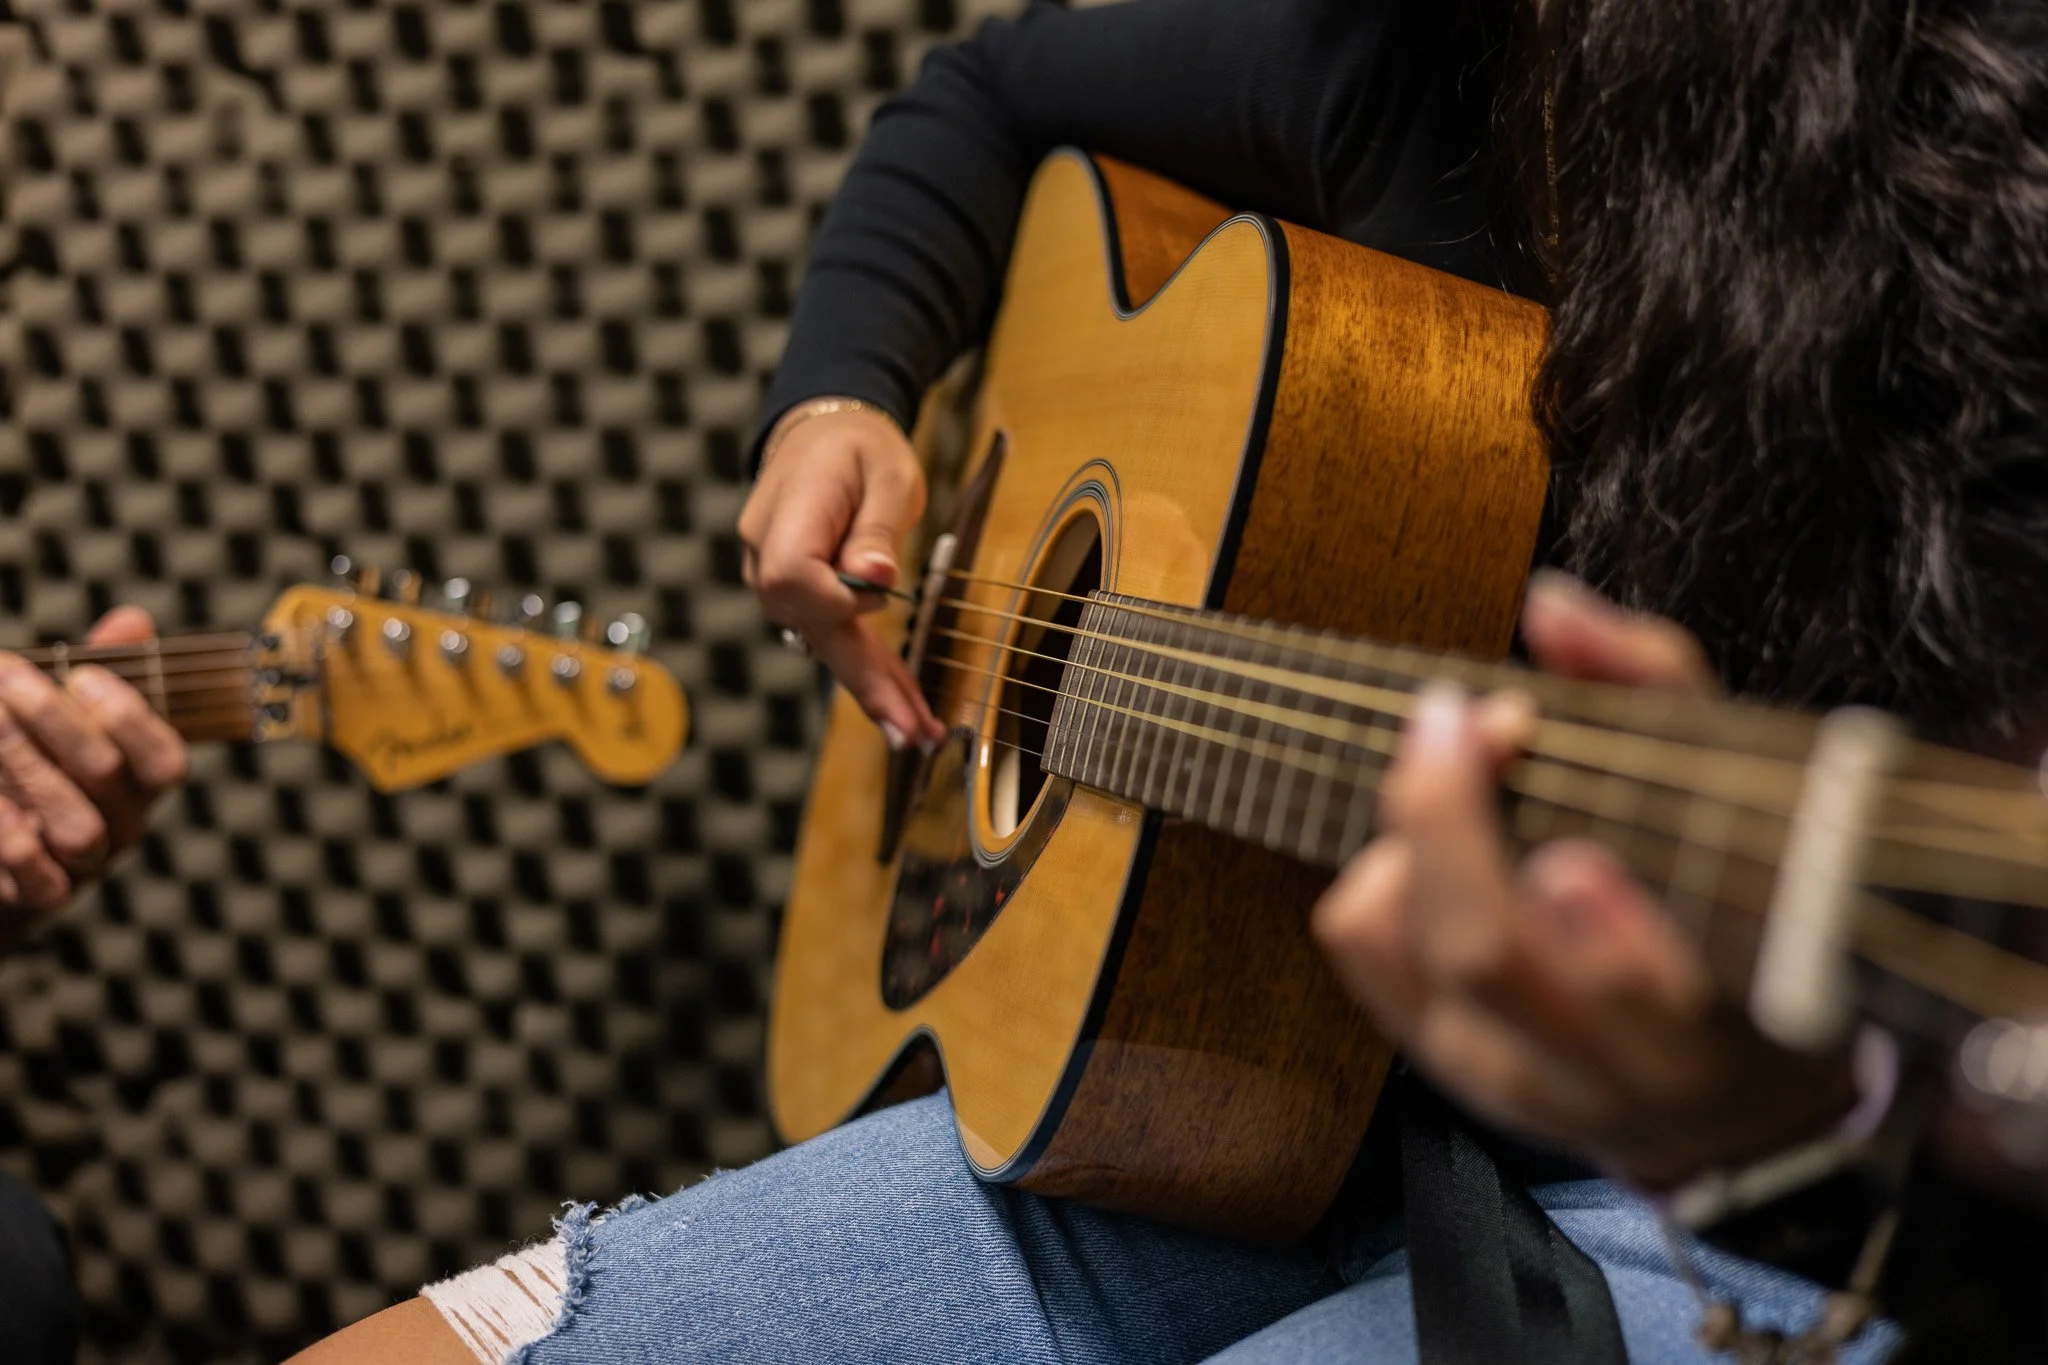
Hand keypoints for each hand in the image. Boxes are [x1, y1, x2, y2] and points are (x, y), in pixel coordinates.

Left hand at [0, 607, 187, 947]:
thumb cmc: (32, 768)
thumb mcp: (65, 717)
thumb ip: (99, 672)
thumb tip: (134, 621)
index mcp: (139, 784)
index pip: (166, 760)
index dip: (130, 717)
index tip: (79, 673)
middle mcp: (124, 826)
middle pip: (109, 775)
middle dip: (56, 720)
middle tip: (8, 677)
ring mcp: (85, 866)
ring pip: (79, 826)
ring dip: (29, 768)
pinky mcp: (41, 899)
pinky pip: (43, 882)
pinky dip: (14, 840)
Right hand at [738, 403, 945, 749]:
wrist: (823, 433)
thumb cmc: (860, 449)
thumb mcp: (886, 474)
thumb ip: (877, 528)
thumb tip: (876, 579)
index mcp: (786, 516)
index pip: (793, 575)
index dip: (838, 597)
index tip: (882, 593)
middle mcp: (766, 556)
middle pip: (811, 627)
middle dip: (865, 682)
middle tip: (911, 732)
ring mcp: (775, 581)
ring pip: (825, 643)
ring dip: (872, 687)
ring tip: (917, 731)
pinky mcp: (797, 597)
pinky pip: (832, 637)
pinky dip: (866, 670)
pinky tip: (898, 706)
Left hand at [1313, 573, 1856, 1188]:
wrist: (1733, 1102)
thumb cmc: (1750, 927)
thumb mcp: (1754, 812)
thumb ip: (1658, 689)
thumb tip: (1550, 606)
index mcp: (1711, 1026)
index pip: (1636, 991)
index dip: (1593, 917)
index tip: (1565, 830)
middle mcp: (1602, 1075)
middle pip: (1483, 952)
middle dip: (1452, 819)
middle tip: (1459, 719)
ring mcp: (1511, 1079)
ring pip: (1406, 947)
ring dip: (1413, 836)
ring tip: (1460, 770)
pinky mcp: (1443, 1063)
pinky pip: (1364, 950)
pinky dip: (1381, 870)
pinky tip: (1433, 841)